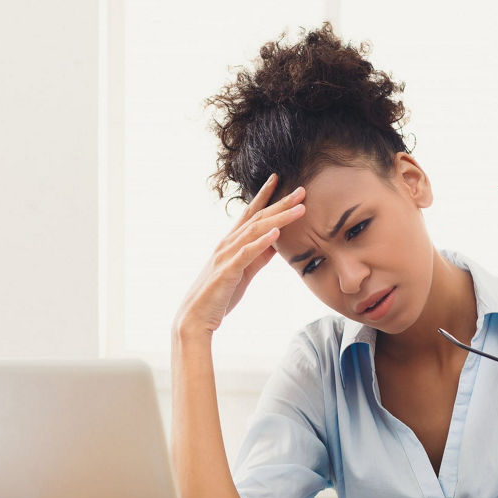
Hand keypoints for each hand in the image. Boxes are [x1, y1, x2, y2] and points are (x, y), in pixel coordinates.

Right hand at [174, 174, 306, 338]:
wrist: (195, 318)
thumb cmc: (219, 295)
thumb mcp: (245, 271)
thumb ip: (259, 255)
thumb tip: (277, 241)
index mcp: (231, 242)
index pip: (250, 213)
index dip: (265, 195)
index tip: (279, 179)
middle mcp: (227, 243)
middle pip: (257, 217)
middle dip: (280, 202)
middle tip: (302, 190)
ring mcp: (226, 256)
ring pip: (255, 231)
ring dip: (279, 218)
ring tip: (298, 209)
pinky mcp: (227, 272)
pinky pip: (246, 253)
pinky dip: (262, 242)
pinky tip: (276, 233)